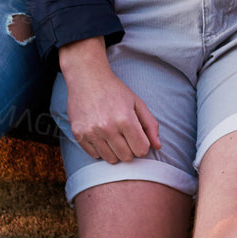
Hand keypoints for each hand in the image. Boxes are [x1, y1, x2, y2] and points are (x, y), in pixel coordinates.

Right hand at [60, 40, 161, 163]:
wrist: (87, 78)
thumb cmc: (115, 90)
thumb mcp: (137, 103)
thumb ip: (150, 125)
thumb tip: (158, 146)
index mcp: (125, 119)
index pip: (141, 150)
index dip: (142, 145)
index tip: (138, 137)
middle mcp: (107, 128)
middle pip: (127, 157)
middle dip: (130, 149)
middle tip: (126, 135)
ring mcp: (91, 132)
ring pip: (111, 159)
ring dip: (115, 151)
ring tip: (113, 135)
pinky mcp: (78, 134)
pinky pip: (95, 155)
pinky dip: (100, 149)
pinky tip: (101, 134)